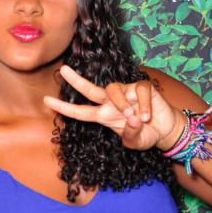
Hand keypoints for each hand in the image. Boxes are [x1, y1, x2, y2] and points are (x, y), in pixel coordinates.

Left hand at [43, 66, 185, 150]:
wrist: (165, 130)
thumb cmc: (145, 134)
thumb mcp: (135, 142)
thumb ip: (130, 135)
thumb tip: (133, 121)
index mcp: (103, 115)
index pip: (80, 111)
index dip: (63, 107)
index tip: (46, 100)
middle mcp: (110, 102)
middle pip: (90, 89)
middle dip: (76, 80)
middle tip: (62, 70)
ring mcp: (126, 93)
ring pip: (113, 90)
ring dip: (122, 104)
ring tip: (134, 118)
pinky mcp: (142, 88)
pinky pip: (138, 91)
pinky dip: (143, 105)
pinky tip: (148, 116)